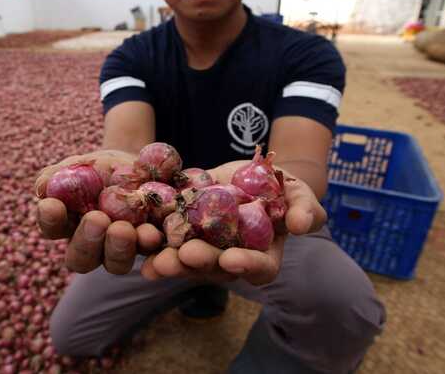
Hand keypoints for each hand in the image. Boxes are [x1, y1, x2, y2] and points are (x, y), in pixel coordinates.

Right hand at [34, 150, 162, 274]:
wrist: (134, 167)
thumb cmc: (98, 168)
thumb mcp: (79, 165)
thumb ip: (59, 175)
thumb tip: (43, 187)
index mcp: (67, 225)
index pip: (52, 228)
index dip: (50, 220)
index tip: (51, 204)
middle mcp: (91, 246)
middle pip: (82, 258)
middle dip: (88, 241)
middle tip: (96, 219)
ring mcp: (120, 249)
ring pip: (115, 264)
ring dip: (119, 248)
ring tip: (123, 228)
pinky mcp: (147, 245)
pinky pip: (149, 253)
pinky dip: (149, 244)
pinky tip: (151, 232)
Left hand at [140, 164, 326, 285]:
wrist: (251, 175)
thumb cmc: (283, 189)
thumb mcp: (299, 193)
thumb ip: (305, 209)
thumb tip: (299, 225)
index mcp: (263, 256)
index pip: (258, 268)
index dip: (245, 265)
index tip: (232, 259)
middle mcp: (231, 260)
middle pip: (215, 268)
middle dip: (200, 263)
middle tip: (186, 255)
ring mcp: (204, 249)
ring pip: (186, 261)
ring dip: (170, 262)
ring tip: (155, 261)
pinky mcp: (182, 233)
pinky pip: (166, 240)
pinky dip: (152, 242)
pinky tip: (139, 239)